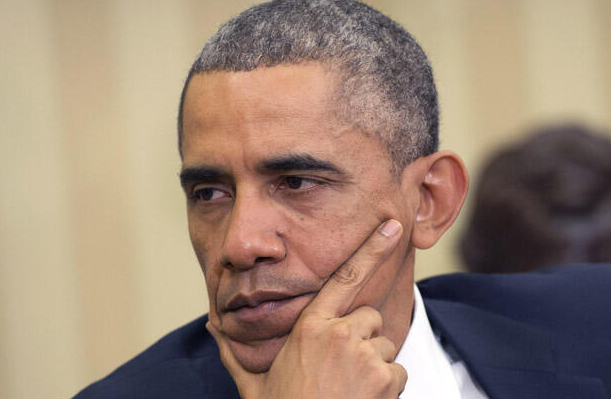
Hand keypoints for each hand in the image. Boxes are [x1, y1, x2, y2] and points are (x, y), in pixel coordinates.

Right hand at [207, 219, 407, 398]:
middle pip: (368, 318)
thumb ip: (234, 352)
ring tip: (348, 389)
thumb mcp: (253, 385)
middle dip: (361, 338)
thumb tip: (213, 325)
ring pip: (384, 346)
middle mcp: (339, 335)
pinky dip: (387, 387)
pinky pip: (397, 372)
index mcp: (309, 328)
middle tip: (340, 370)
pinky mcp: (385, 378)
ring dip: (374, 365)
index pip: (346, 278)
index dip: (373, 249)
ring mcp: (365, 356)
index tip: (393, 227)